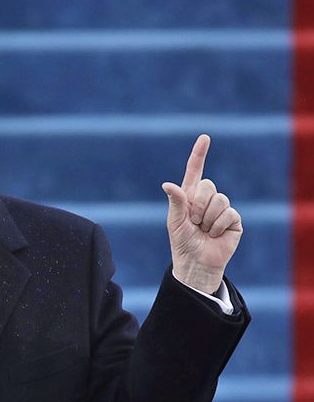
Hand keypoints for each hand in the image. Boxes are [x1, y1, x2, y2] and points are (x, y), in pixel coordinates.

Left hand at [162, 135, 241, 293]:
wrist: (196, 263)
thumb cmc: (182, 243)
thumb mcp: (175, 222)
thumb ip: (176, 202)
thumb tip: (167, 184)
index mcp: (190, 197)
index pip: (195, 171)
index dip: (199, 154)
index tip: (204, 137)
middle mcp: (207, 199)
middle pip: (208, 186)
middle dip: (198, 206)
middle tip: (194, 222)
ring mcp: (222, 208)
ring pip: (219, 199)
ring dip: (208, 218)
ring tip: (203, 230)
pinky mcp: (233, 220)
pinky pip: (229, 213)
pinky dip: (218, 226)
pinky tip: (215, 235)